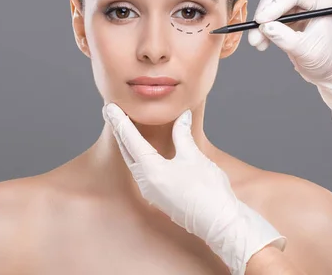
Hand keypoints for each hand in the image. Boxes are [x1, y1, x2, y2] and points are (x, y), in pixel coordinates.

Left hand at [102, 103, 285, 274]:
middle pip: (127, 151)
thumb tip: (182, 116)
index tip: (110, 107)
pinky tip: (142, 150)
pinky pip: (143, 171)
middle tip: (111, 112)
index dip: (120, 121)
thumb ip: (182, 134)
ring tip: (123, 127)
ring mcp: (152, 192)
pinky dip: (138, 155)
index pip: (129, 140)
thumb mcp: (193, 157)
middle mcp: (146, 182)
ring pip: (133, 162)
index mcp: (150, 170)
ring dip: (127, 144)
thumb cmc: (208, 191)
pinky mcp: (160, 197)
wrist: (220, 223)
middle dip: (119, 131)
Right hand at [247, 0, 331, 124]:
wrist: (326, 70)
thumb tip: (266, 27)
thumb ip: (285, 38)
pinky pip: (268, 17)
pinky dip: (261, 29)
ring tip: (257, 41)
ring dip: (260, 23)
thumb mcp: (305, 50)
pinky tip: (261, 43)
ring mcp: (296, 8)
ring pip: (270, 5)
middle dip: (264, 13)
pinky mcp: (286, 17)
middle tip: (255, 30)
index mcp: (321, 3)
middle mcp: (308, 1)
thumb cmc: (324, 59)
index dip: (276, 4)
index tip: (262, 19)